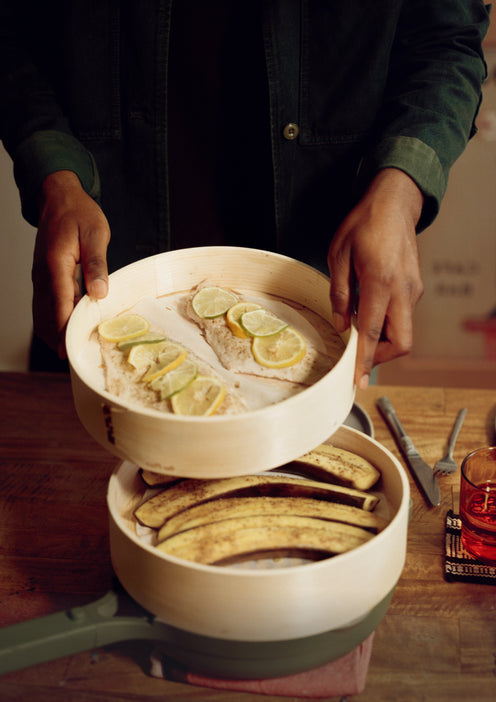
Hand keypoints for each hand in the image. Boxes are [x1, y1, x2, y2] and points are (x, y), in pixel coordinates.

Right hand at [32, 170, 109, 357]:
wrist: (59, 198)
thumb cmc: (80, 214)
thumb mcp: (95, 234)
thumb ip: (97, 264)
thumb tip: (99, 293)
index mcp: (56, 264)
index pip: (60, 302)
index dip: (65, 328)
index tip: (69, 348)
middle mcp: (44, 274)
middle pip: (47, 314)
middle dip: (58, 337)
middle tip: (73, 359)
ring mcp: (41, 277)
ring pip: (42, 313)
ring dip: (53, 333)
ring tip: (68, 353)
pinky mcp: (44, 278)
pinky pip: (44, 306)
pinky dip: (51, 321)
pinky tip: (62, 333)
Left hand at [328, 168, 423, 389]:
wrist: (394, 203)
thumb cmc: (364, 224)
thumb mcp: (338, 255)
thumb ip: (339, 294)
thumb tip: (339, 325)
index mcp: (380, 282)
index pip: (371, 332)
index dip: (364, 360)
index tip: (358, 381)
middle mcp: (402, 290)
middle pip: (401, 342)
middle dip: (380, 357)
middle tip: (359, 356)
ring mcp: (413, 290)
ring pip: (404, 331)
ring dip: (383, 340)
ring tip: (359, 329)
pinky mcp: (415, 288)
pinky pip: (403, 316)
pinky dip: (387, 324)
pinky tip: (369, 311)